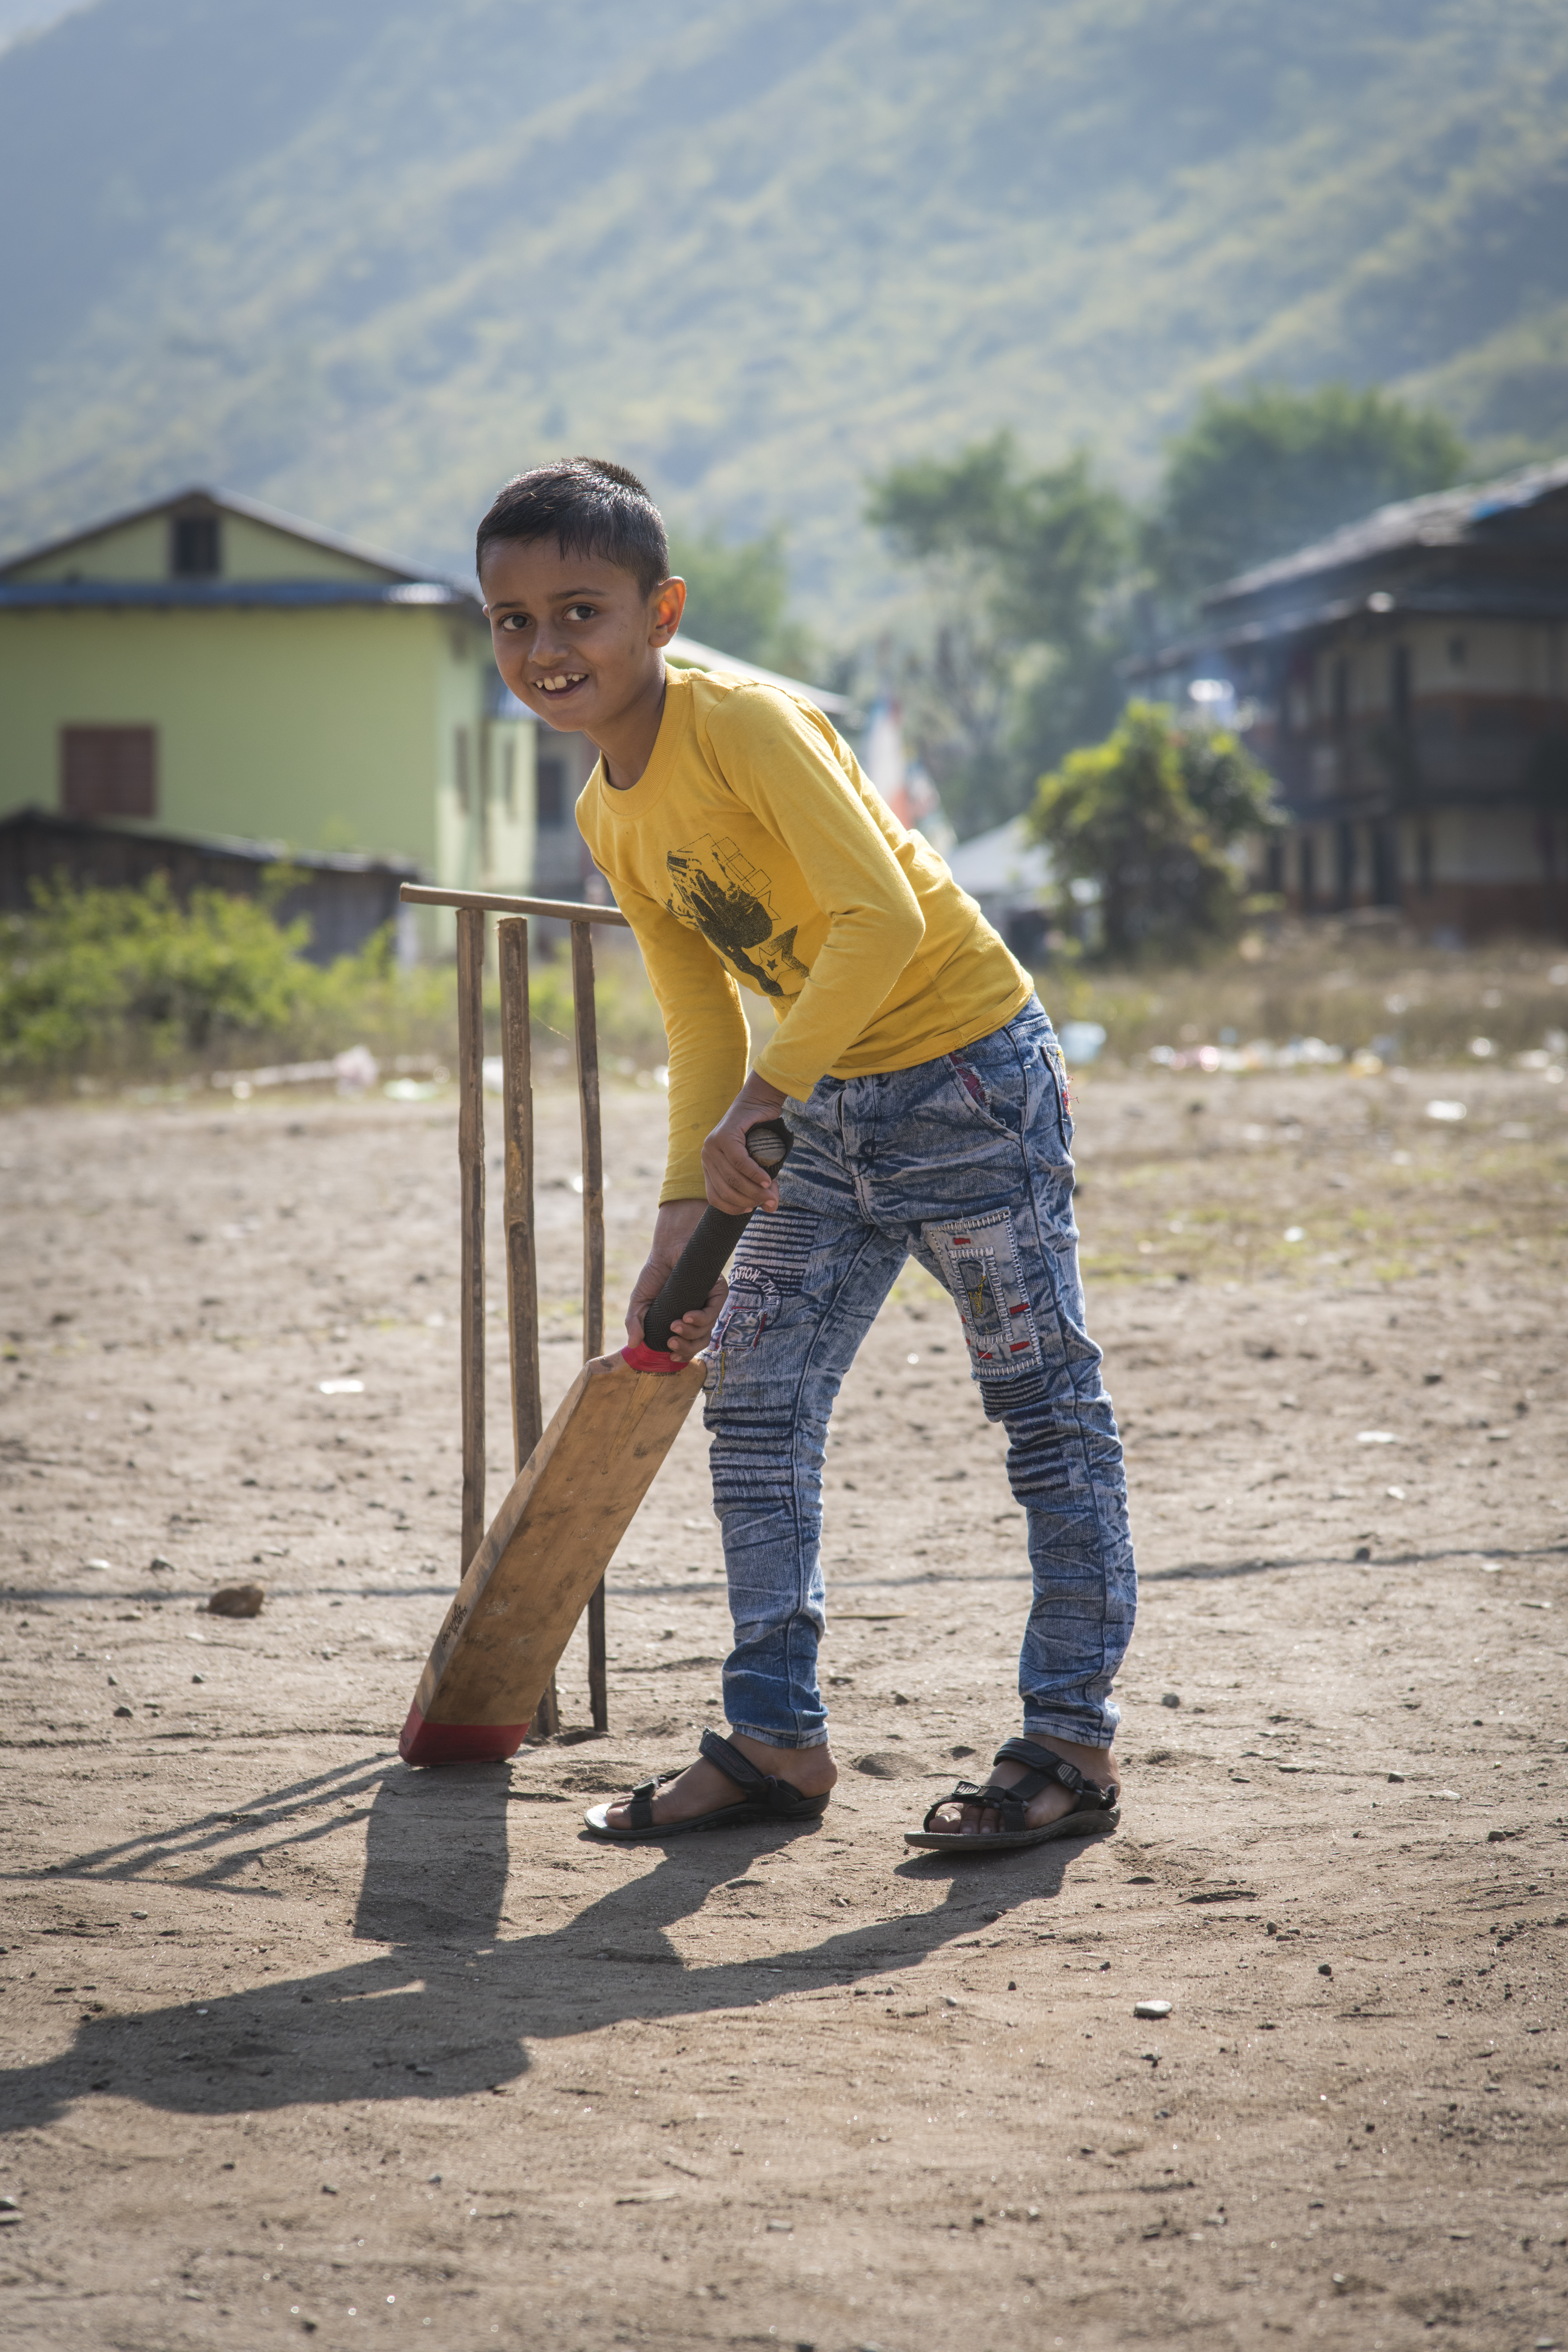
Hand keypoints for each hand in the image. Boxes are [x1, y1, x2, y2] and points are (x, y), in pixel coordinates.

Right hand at [625, 1199, 723, 1363]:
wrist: (665, 1249)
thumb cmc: (654, 1274)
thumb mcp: (639, 1302)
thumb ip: (635, 1323)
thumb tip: (633, 1345)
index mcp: (683, 1321)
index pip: (689, 1345)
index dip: (683, 1354)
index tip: (671, 1357)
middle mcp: (699, 1314)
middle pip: (700, 1342)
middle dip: (686, 1348)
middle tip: (671, 1343)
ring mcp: (709, 1303)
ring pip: (707, 1330)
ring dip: (690, 1333)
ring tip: (674, 1326)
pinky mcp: (718, 1291)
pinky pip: (713, 1312)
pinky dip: (700, 1318)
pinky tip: (687, 1316)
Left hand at [701, 1073, 788, 1215]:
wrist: (759, 1103)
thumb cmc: (760, 1136)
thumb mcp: (760, 1166)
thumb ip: (762, 1188)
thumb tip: (771, 1209)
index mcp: (709, 1166)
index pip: (714, 1197)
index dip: (732, 1208)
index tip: (749, 1209)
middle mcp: (707, 1157)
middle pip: (725, 1190)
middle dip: (748, 1199)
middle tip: (768, 1201)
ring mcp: (712, 1146)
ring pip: (732, 1178)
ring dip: (753, 1189)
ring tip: (769, 1192)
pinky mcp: (723, 1137)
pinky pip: (739, 1162)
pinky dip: (754, 1174)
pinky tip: (766, 1180)